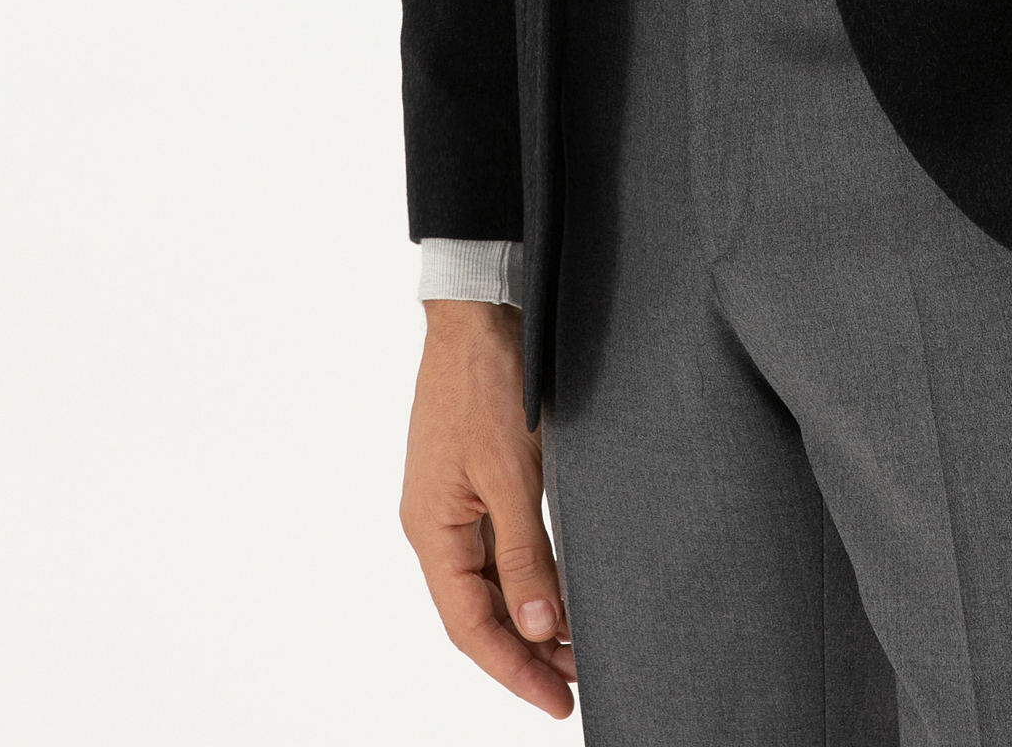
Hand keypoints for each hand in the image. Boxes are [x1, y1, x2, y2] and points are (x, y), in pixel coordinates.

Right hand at [402, 300, 576, 717]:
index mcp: (433, 531)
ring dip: (531, 616)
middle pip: (479, 612)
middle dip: (526, 652)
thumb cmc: (487, 383)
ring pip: (490, 582)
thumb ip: (524, 551)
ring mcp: (454, 503)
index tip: (557, 701)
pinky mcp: (475, 479)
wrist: (478, 310)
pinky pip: (498, 548)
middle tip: (578, 683)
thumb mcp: (512, 472)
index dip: (512, 670)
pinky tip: (559, 589)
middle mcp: (436, 525)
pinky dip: (528, 576)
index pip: (470, 626)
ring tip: (578, 646)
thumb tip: (535, 626)